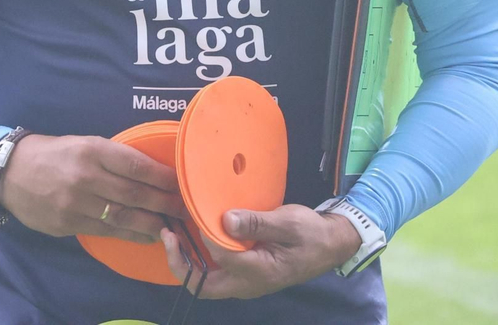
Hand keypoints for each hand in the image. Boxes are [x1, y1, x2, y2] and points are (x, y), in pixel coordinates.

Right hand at [0, 134, 187, 243]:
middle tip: (184, 208)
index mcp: (92, 149)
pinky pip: (106, 231)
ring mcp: (75, 203)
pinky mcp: (67, 223)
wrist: (10, 172)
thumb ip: (112, 156)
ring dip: (151, 224)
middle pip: (134, 194)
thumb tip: (149, 172)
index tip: (180, 183)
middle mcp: (86, 176)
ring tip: (171, 227)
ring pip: (122, 217)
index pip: (136, 165)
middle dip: (163, 203)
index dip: (162, 177)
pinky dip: (129, 234)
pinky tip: (146, 235)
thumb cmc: (54, 153)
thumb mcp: (83, 142)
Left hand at [159, 204, 362, 298]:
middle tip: (168, 235)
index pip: (221, 257)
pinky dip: (197, 258)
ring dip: (185, 260)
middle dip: (179, 262)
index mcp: (259, 272)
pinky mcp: (243, 274)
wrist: (329, 245)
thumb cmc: (311, 234)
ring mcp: (243, 282)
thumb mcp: (289, 223)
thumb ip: (258, 223)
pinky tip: (192, 235)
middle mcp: (246, 284)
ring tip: (172, 233)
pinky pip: (213, 272)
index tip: (199, 211)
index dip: (206, 234)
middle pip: (202, 286)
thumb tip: (226, 219)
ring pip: (204, 282)